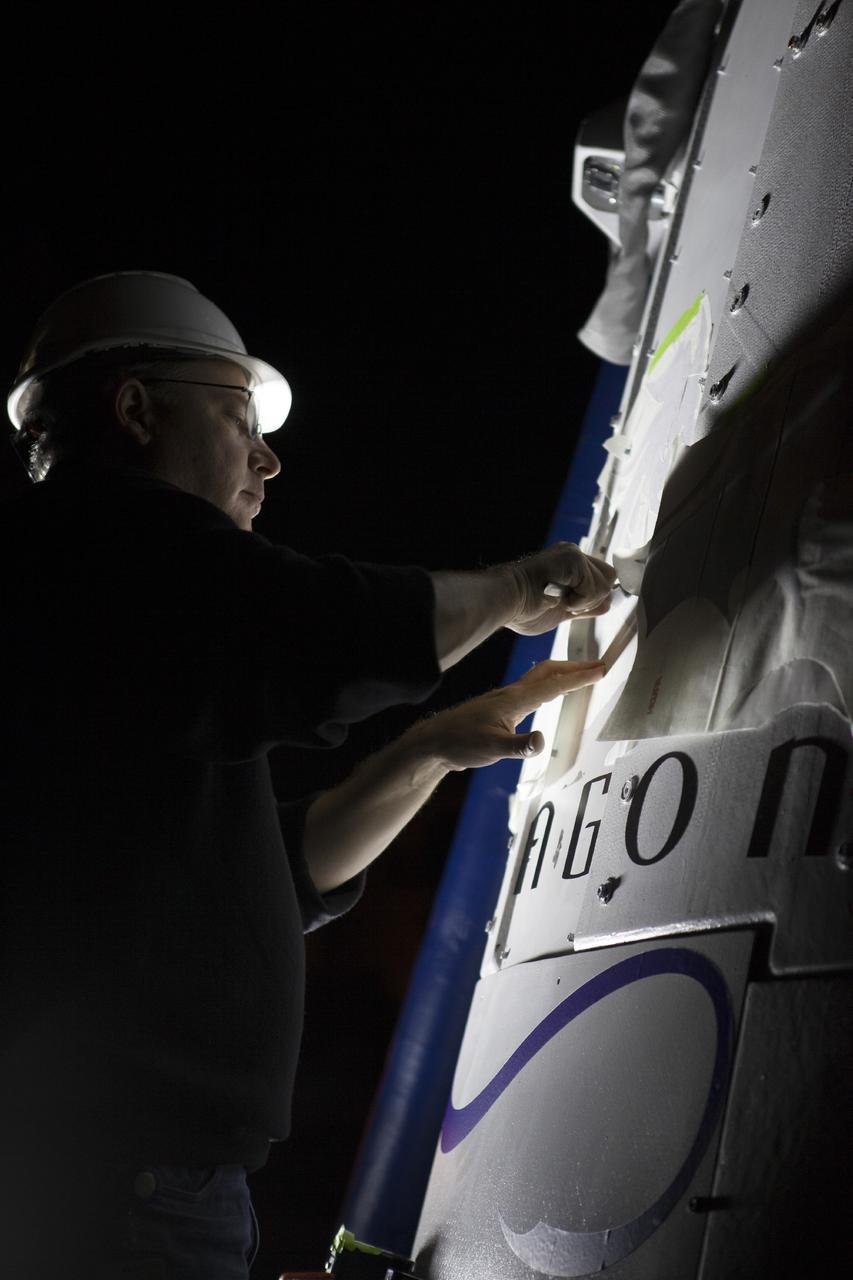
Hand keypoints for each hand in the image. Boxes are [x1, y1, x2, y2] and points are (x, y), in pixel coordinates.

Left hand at [412, 659, 605, 770]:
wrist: (434, 742)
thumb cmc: (460, 743)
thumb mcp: (492, 749)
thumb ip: (519, 746)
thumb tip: (542, 741)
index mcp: (514, 700)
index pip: (553, 685)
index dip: (579, 677)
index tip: (602, 669)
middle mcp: (511, 694)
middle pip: (548, 672)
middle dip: (575, 667)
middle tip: (599, 665)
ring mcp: (505, 699)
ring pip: (539, 677)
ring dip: (563, 672)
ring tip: (581, 673)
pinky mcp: (501, 707)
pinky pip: (532, 688)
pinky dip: (549, 683)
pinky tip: (549, 691)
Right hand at [502, 542, 616, 634]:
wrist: (506, 601)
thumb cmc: (522, 608)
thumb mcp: (562, 610)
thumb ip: (584, 606)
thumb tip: (607, 604)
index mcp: (568, 566)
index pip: (600, 579)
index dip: (592, 598)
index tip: (569, 606)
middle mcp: (572, 555)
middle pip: (609, 578)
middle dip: (592, 599)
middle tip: (564, 603)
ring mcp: (573, 555)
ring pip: (605, 584)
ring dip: (583, 601)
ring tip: (558, 600)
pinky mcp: (573, 559)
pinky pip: (594, 588)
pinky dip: (578, 600)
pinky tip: (557, 598)